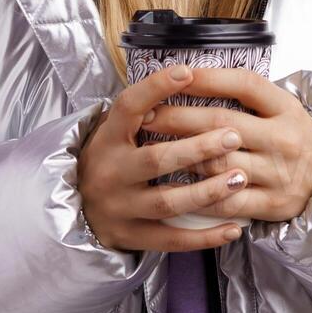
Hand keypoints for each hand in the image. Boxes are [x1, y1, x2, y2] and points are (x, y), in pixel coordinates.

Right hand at [76, 64, 251, 252]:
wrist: (72, 209)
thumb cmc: (107, 160)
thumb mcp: (112, 131)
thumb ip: (141, 111)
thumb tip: (185, 74)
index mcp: (107, 139)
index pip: (128, 107)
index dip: (155, 88)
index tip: (186, 72)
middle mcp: (111, 173)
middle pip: (156, 159)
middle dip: (198, 147)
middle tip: (233, 135)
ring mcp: (120, 208)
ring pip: (167, 202)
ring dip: (207, 191)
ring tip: (239, 177)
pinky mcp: (131, 237)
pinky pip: (171, 240)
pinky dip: (204, 236)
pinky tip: (233, 228)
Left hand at [141, 69, 311, 222]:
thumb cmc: (293, 137)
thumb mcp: (282, 107)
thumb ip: (246, 95)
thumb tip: (191, 77)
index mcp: (286, 109)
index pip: (245, 84)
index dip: (208, 78)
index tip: (175, 75)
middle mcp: (284, 139)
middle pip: (222, 123)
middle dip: (177, 118)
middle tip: (146, 115)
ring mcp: (278, 174)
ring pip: (219, 163)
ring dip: (182, 156)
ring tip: (153, 150)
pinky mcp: (272, 204)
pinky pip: (226, 200)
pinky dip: (198, 194)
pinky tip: (176, 185)